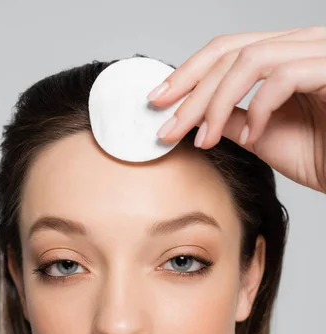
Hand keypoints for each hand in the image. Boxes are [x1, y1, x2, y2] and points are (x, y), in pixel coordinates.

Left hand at [148, 26, 325, 193]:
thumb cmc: (324, 154)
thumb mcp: (265, 138)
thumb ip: (235, 121)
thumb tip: (197, 118)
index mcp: (282, 56)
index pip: (226, 51)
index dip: (188, 74)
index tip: (158, 102)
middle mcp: (299, 45)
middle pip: (229, 51)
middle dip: (191, 91)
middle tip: (168, 126)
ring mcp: (316, 53)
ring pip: (249, 60)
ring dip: (216, 103)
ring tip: (203, 138)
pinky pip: (281, 78)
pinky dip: (259, 110)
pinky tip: (254, 137)